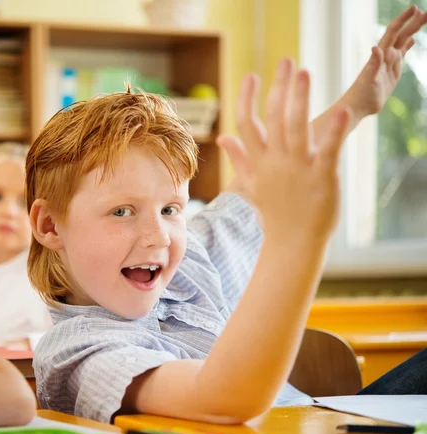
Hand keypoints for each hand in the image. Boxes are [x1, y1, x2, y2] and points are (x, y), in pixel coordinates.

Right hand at [218, 60, 349, 243]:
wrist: (293, 241)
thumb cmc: (274, 211)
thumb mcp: (252, 183)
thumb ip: (239, 158)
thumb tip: (223, 138)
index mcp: (260, 161)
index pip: (247, 124)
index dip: (247, 98)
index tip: (251, 75)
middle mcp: (276, 161)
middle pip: (273, 118)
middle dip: (279, 88)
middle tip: (286, 61)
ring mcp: (298, 168)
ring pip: (296, 127)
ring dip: (298, 99)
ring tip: (302, 72)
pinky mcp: (322, 176)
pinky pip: (327, 150)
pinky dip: (333, 131)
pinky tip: (340, 112)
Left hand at [342, 5, 426, 119]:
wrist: (358, 105)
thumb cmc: (361, 93)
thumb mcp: (368, 78)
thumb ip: (373, 63)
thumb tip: (375, 47)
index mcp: (380, 55)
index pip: (393, 32)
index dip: (403, 20)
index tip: (415, 8)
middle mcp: (385, 56)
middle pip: (401, 35)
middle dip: (413, 22)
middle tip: (426, 11)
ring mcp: (389, 63)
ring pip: (403, 42)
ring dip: (412, 30)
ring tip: (423, 18)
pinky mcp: (392, 72)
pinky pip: (401, 55)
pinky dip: (407, 46)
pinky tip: (412, 41)